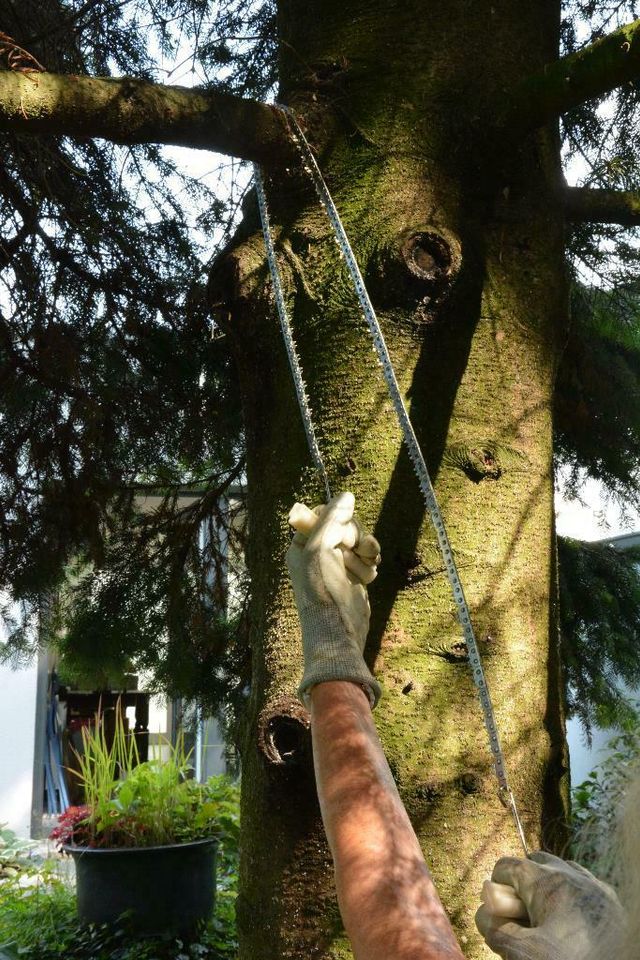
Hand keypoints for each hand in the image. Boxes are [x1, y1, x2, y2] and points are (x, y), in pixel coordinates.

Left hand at [287, 492, 381, 706]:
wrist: (339, 631)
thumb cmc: (321, 591)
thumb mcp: (320, 549)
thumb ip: (332, 519)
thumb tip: (347, 494)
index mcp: (303, 544)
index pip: (326, 514)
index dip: (340, 520)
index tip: (344, 535)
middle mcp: (319, 552)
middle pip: (347, 525)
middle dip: (357, 537)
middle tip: (359, 550)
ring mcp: (338, 564)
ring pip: (361, 541)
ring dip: (366, 552)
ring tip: (364, 568)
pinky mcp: (354, 576)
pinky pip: (369, 557)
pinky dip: (371, 565)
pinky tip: (368, 576)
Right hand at [475, 851, 623, 959]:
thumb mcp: (523, 954)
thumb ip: (495, 929)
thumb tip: (484, 912)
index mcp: (549, 880)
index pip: (508, 865)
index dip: (495, 887)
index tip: (497, 913)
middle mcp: (573, 875)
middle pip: (535, 862)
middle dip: (522, 884)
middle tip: (521, 919)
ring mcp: (596, 888)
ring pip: (561, 873)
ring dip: (546, 890)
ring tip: (545, 923)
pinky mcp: (612, 904)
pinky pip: (583, 888)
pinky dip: (570, 899)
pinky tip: (571, 928)